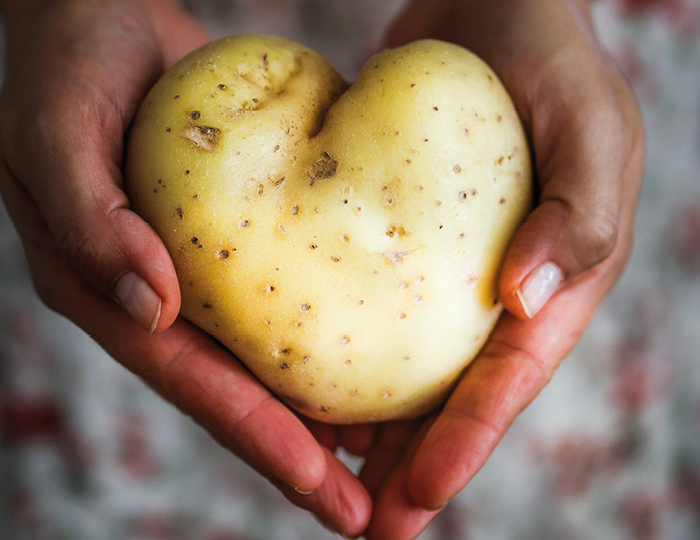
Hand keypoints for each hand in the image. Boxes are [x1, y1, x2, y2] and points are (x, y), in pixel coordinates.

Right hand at [0, 1, 371, 535]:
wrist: (97, 18)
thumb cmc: (66, 70)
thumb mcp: (57, 136)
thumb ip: (90, 221)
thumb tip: (148, 304)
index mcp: (109, 294)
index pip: (195, 385)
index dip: (261, 440)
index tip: (326, 490)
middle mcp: (158, 299)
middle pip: (238, 393)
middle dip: (301, 456)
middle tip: (368, 508)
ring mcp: (197, 275)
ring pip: (268, 358)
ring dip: (323, 410)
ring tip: (388, 456)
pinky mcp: (234, 240)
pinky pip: (285, 297)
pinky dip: (328, 336)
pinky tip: (375, 356)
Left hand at [353, 1, 644, 537]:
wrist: (490, 6)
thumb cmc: (551, 60)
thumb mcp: (590, 127)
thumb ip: (582, 216)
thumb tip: (529, 304)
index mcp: (556, 280)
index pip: (510, 377)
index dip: (469, 440)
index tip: (419, 497)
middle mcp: (496, 287)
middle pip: (455, 392)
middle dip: (416, 462)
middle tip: (367, 525)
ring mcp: (443, 268)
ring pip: (406, 364)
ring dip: (372, 424)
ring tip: (327, 475)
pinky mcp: (393, 237)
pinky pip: (365, 306)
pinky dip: (340, 352)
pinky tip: (305, 385)